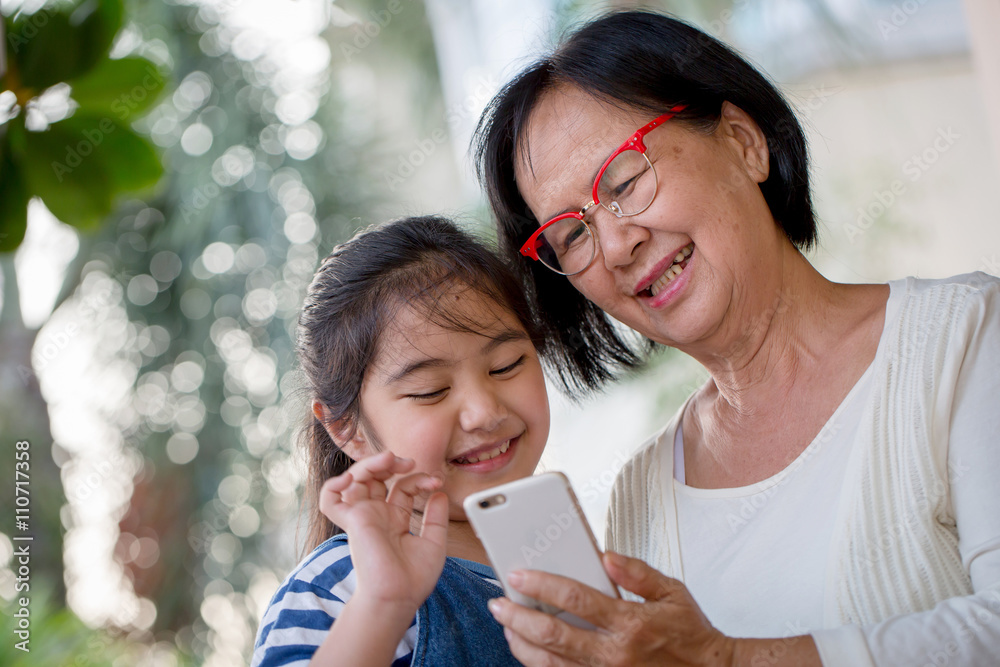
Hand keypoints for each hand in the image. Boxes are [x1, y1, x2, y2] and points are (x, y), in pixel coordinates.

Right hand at [319, 451, 448, 612]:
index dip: (419, 479)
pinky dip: (334, 485)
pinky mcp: (352, 521)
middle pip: (376, 477)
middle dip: (391, 463)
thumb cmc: (414, 579)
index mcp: (395, 519)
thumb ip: (436, 517)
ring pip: (354, 479)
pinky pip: (330, 499)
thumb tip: (439, 492)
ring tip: (389, 459)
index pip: (403, 487)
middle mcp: (377, 515)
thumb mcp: (434, 542)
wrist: (398, 597)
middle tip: (409, 462)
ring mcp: (363, 516)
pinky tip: (353, 478)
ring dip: (370, 464)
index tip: (437, 482)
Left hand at [488, 551, 734, 666]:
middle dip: (519, 618)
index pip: (575, 598)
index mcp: (630, 623)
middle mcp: (614, 654)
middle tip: (498, 604)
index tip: (519, 575)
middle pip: (553, 634)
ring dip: (522, 644)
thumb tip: (606, 556)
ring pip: (551, 663)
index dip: (542, 584)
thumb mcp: (672, 592)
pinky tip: (528, 651)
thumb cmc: (690, 635)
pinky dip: (540, 665)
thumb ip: (637, 572)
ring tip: (506, 626)